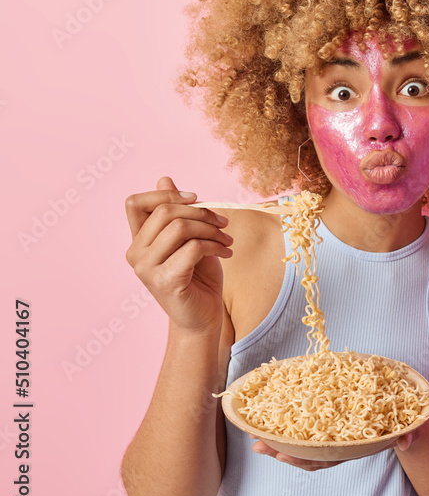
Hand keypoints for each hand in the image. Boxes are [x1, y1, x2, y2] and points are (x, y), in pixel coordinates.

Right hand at [125, 176, 233, 333]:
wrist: (203, 317)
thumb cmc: (198, 278)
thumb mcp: (190, 239)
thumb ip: (177, 213)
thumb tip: (164, 178)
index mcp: (138, 241)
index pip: (134, 202)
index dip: (166, 194)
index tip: (196, 198)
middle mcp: (135, 254)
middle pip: (164, 211)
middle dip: (201, 212)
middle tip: (223, 224)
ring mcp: (146, 269)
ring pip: (179, 228)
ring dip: (211, 230)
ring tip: (227, 242)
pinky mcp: (164, 282)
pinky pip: (193, 248)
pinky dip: (214, 246)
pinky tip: (226, 254)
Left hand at [250, 431, 414, 470]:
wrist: (410, 420)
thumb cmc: (406, 423)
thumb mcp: (410, 428)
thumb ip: (408, 434)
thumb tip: (406, 440)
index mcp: (357, 446)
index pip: (328, 457)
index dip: (304, 458)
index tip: (283, 455)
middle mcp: (343, 445)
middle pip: (308, 455)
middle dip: (282, 452)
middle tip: (258, 445)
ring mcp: (337, 437)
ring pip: (304, 448)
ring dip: (279, 444)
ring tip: (257, 438)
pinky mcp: (333, 425)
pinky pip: (309, 435)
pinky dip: (290, 433)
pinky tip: (273, 428)